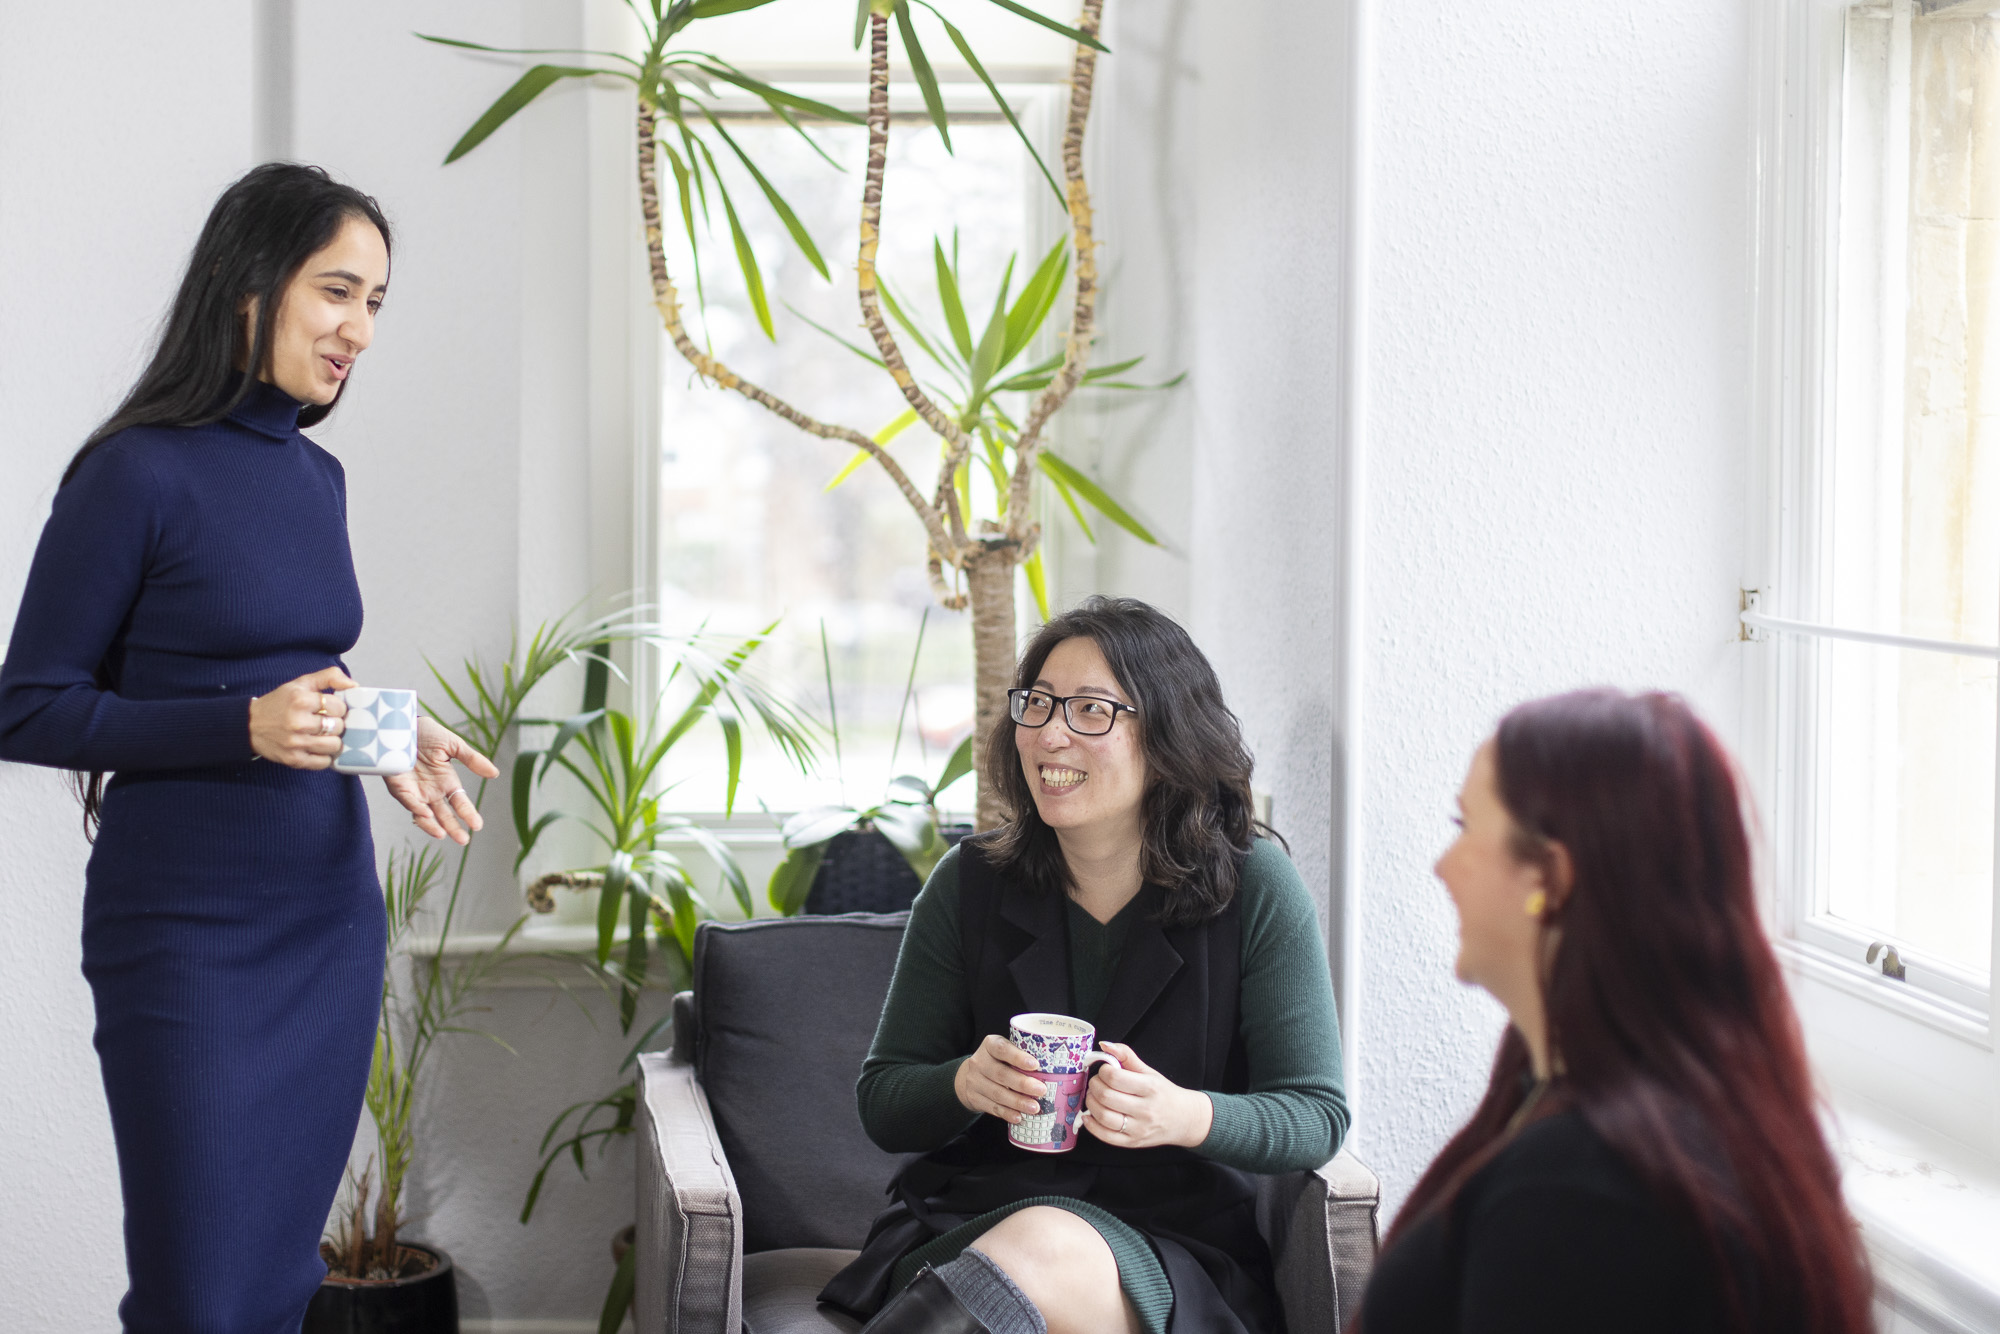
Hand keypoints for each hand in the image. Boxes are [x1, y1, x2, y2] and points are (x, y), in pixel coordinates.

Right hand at [248, 666, 355, 768]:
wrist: (250, 725)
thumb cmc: (280, 703)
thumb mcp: (301, 683)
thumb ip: (329, 677)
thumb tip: (354, 685)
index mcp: (300, 700)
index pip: (338, 707)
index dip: (338, 708)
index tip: (329, 709)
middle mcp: (297, 722)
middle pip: (338, 727)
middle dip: (335, 724)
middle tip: (325, 722)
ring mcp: (295, 743)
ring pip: (334, 745)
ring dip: (332, 741)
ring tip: (322, 735)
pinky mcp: (294, 760)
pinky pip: (324, 762)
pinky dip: (324, 756)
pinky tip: (316, 747)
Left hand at [382, 715, 498, 844]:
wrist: (402, 724)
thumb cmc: (427, 733)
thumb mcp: (453, 745)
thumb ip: (472, 760)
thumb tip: (494, 773)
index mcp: (446, 781)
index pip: (460, 802)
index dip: (468, 814)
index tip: (477, 825)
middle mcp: (431, 790)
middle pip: (444, 814)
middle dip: (453, 828)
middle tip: (464, 840)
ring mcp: (415, 791)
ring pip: (425, 814)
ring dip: (433, 825)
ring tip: (442, 834)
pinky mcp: (399, 787)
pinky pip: (408, 802)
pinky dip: (416, 809)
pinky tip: (425, 815)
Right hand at [954, 1034, 1048, 1124]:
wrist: (968, 1076)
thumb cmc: (996, 1062)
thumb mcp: (1003, 1052)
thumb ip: (1020, 1055)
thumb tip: (1052, 1068)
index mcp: (990, 1045)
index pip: (1002, 1048)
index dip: (1018, 1057)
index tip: (1035, 1065)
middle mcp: (979, 1062)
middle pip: (1001, 1074)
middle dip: (1023, 1084)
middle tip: (1041, 1090)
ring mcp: (974, 1081)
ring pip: (997, 1093)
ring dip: (1018, 1102)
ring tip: (1034, 1107)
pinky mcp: (974, 1098)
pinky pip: (992, 1107)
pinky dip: (1007, 1113)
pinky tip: (1019, 1117)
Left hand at [1080, 1041, 1213, 1148]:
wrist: (1184, 1119)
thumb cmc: (1164, 1093)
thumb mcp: (1149, 1072)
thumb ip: (1126, 1056)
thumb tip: (1105, 1045)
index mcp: (1150, 1087)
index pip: (1115, 1077)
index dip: (1103, 1071)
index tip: (1104, 1070)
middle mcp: (1145, 1109)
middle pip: (1107, 1097)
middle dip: (1094, 1086)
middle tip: (1097, 1083)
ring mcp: (1139, 1128)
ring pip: (1104, 1116)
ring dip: (1091, 1103)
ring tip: (1094, 1096)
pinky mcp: (1133, 1142)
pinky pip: (1106, 1136)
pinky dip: (1092, 1125)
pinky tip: (1089, 1115)